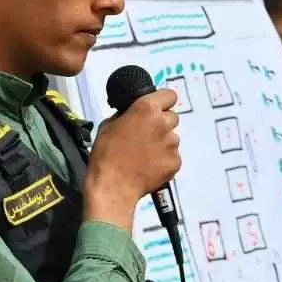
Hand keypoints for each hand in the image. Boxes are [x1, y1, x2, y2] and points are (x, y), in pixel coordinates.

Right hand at [85, 89, 180, 226]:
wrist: (113, 186)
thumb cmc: (106, 155)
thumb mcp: (108, 125)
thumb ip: (126, 115)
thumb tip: (133, 114)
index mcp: (147, 108)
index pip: (169, 95)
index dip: (163, 101)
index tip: (157, 108)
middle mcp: (164, 123)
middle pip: (172, 117)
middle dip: (162, 123)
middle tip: (146, 135)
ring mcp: (172, 144)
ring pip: (172, 138)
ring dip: (162, 143)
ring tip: (145, 154)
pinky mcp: (175, 162)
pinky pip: (173, 156)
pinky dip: (164, 160)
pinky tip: (149, 166)